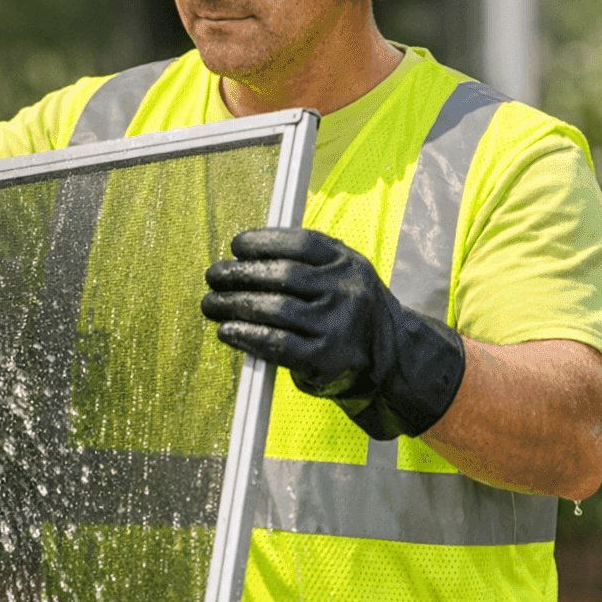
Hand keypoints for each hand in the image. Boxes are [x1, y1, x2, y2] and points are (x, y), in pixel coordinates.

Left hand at [201, 227, 465, 439]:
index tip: (236, 246)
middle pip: (282, 276)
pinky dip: (246, 336)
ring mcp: (337, 326)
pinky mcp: (326, 359)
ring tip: (210, 304)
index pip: (300, 244)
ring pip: (275, 309)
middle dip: (239, 275)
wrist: (391, 357)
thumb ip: (303, 262)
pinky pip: (277, 344)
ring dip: (234, 305)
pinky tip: (227, 331)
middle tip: (212, 276)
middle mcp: (346, 291)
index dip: (263, 242)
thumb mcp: (340, 274)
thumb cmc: (348, 310)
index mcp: (347, 263)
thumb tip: (241, 258)